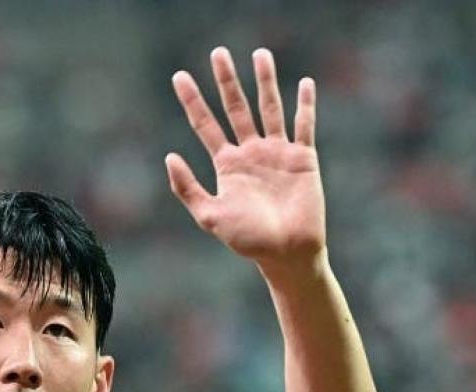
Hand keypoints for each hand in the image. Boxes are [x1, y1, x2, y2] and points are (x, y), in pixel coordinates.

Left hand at [166, 48, 325, 277]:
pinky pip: (304, 125)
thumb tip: (169, 156)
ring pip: (270, 108)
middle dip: (226, 81)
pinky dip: (305, 105)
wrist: (287, 254)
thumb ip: (187, 188)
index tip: (179, 76)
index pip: (205, 124)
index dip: (192, 101)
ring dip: (265, 81)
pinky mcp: (303, 158)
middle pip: (236, 108)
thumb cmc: (248, 240)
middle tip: (218, 53)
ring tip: (259, 54)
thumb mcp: (209, 216)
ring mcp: (277, 153)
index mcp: (227, 165)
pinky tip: (304, 83)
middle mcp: (251, 153)